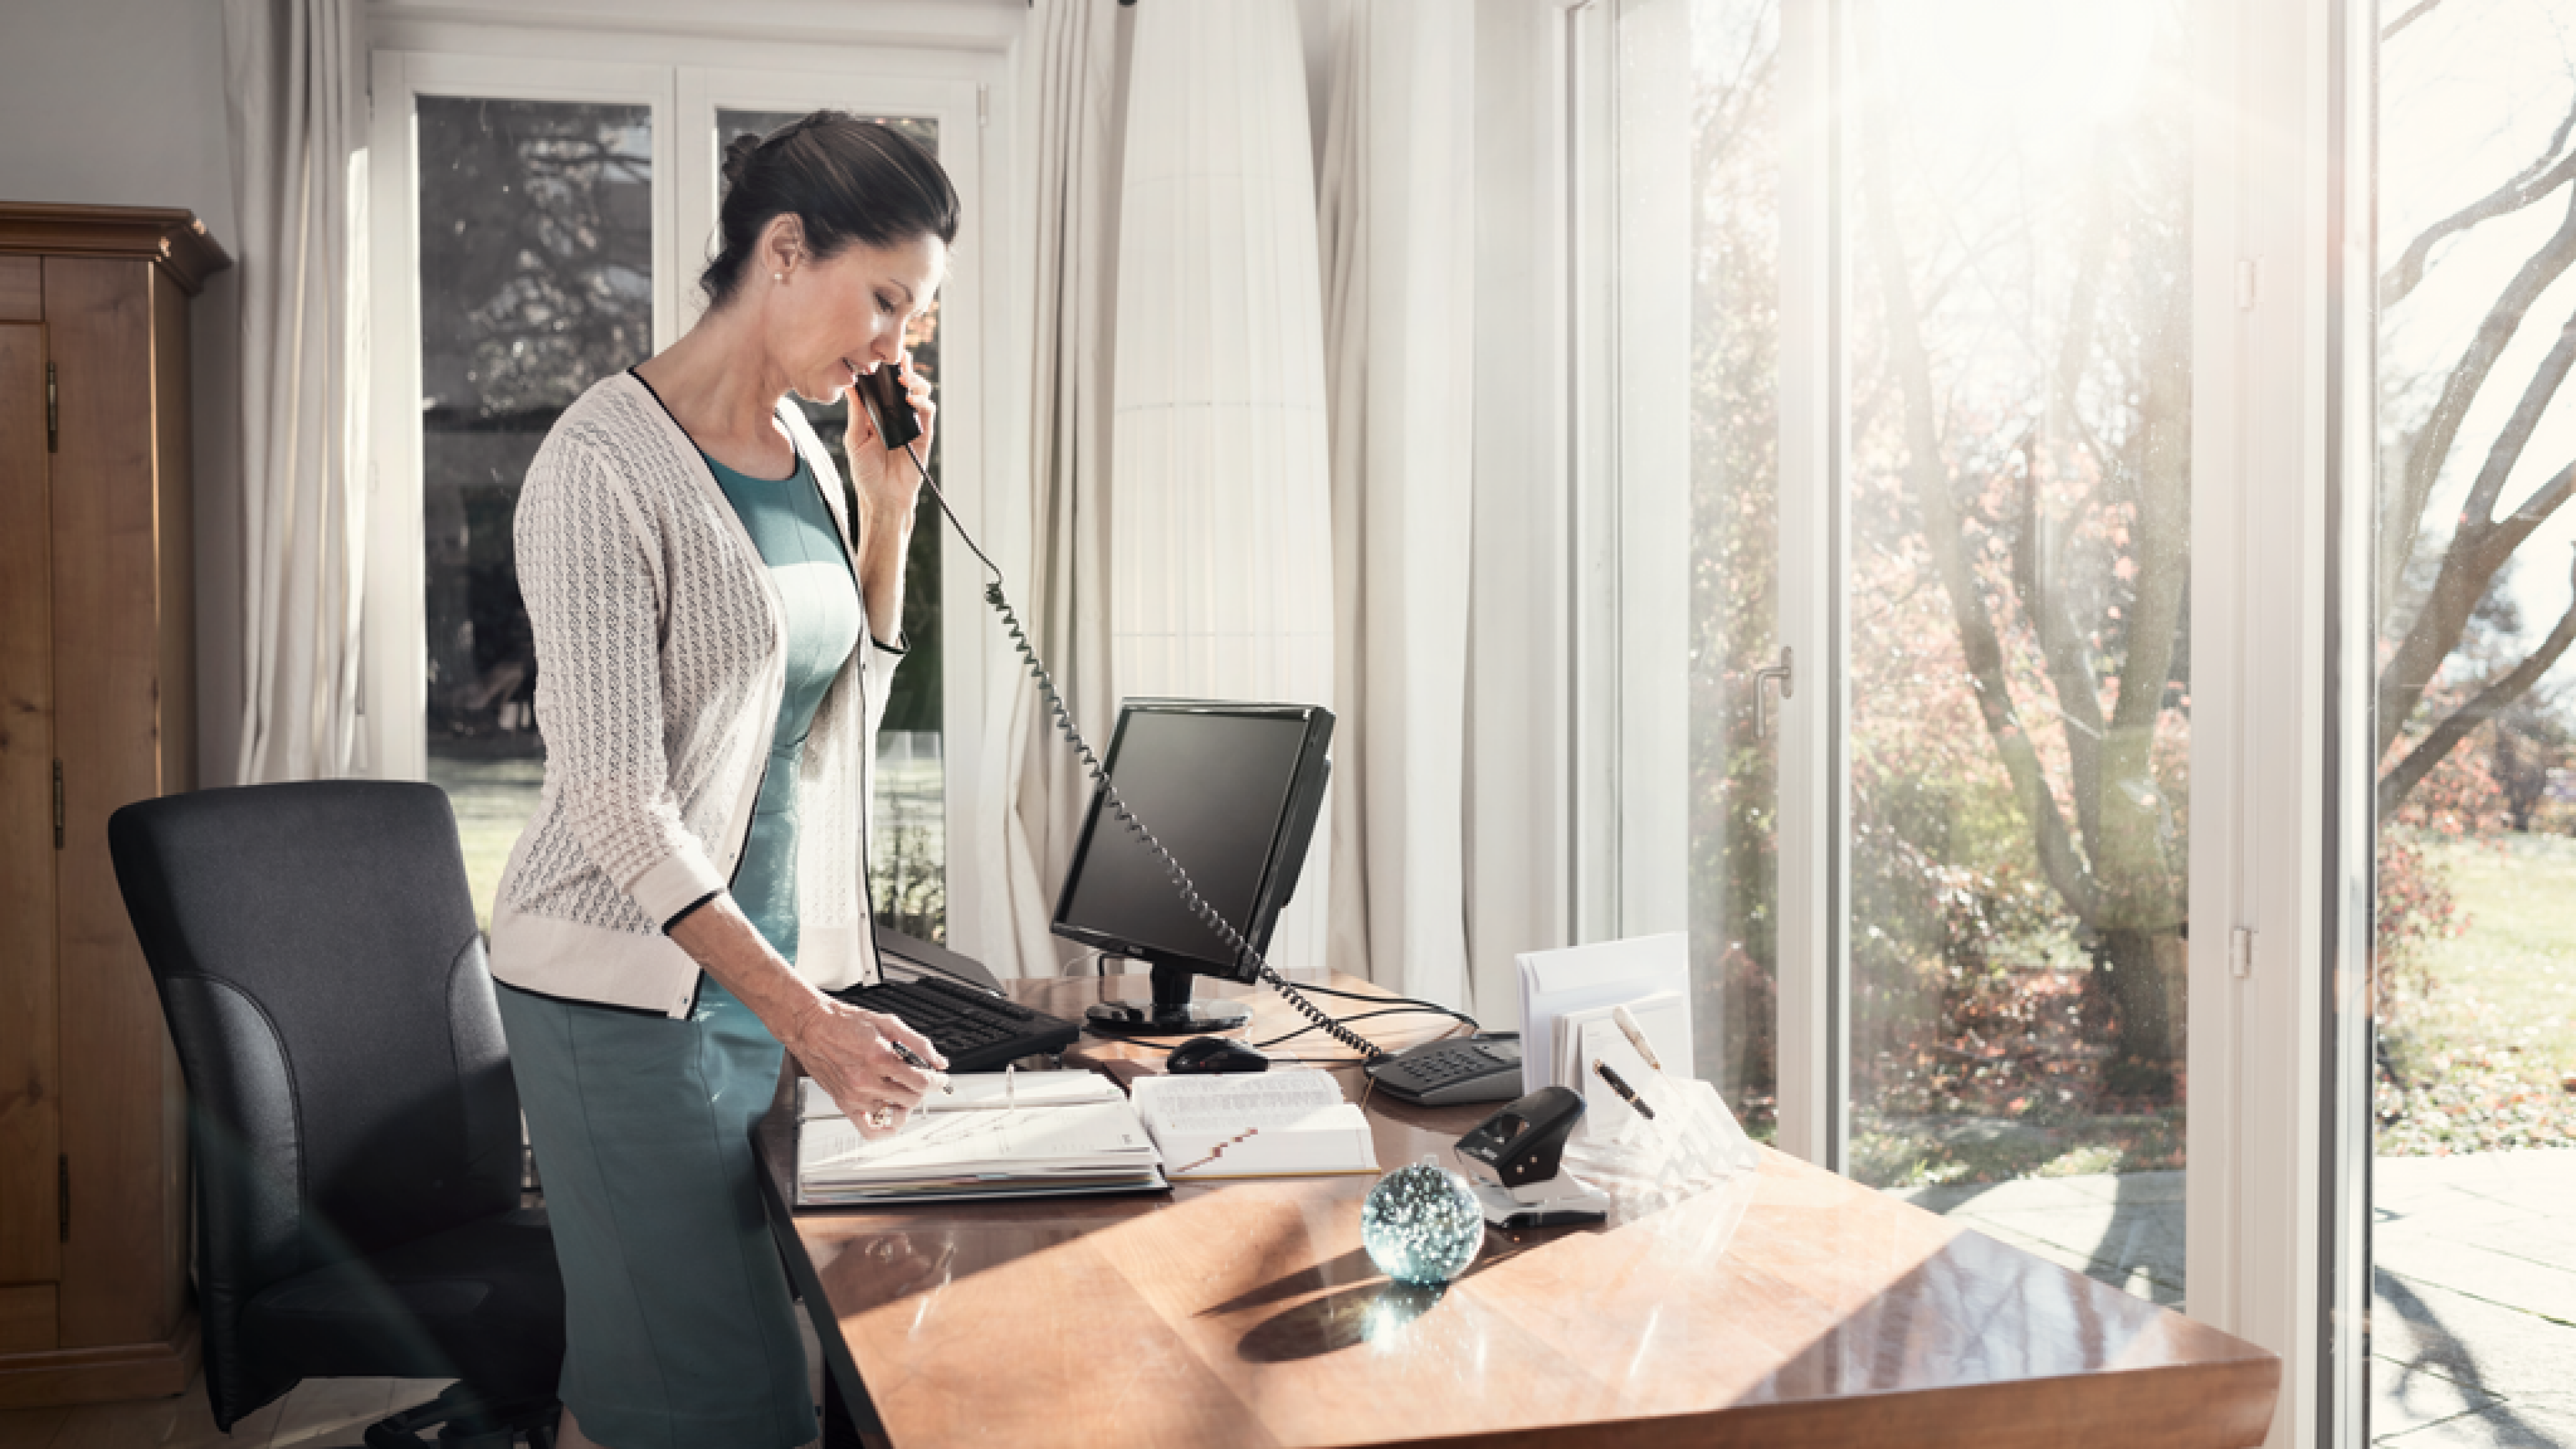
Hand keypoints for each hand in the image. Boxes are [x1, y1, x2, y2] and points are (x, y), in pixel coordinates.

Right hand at [784, 997, 947, 1139]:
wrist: (811, 1027)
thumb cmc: (845, 1022)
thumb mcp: (887, 1023)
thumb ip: (917, 1043)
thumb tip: (938, 1061)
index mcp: (879, 1057)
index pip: (921, 1081)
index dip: (936, 1081)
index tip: (939, 1078)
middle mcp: (866, 1080)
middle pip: (911, 1099)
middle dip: (922, 1089)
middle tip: (920, 1079)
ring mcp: (855, 1095)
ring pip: (894, 1112)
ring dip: (905, 1102)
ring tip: (903, 1089)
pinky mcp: (844, 1104)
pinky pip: (868, 1130)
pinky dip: (884, 1130)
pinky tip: (892, 1118)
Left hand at [844, 351, 934, 522]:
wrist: (882, 497)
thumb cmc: (866, 472)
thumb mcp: (854, 439)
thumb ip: (857, 411)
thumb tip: (850, 384)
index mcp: (878, 413)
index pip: (884, 385)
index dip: (885, 368)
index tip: (879, 354)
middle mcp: (897, 414)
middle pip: (905, 383)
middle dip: (903, 368)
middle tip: (896, 361)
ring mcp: (911, 423)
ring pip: (920, 392)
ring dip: (914, 382)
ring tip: (903, 381)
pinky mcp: (923, 434)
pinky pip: (927, 412)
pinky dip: (922, 402)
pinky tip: (910, 401)